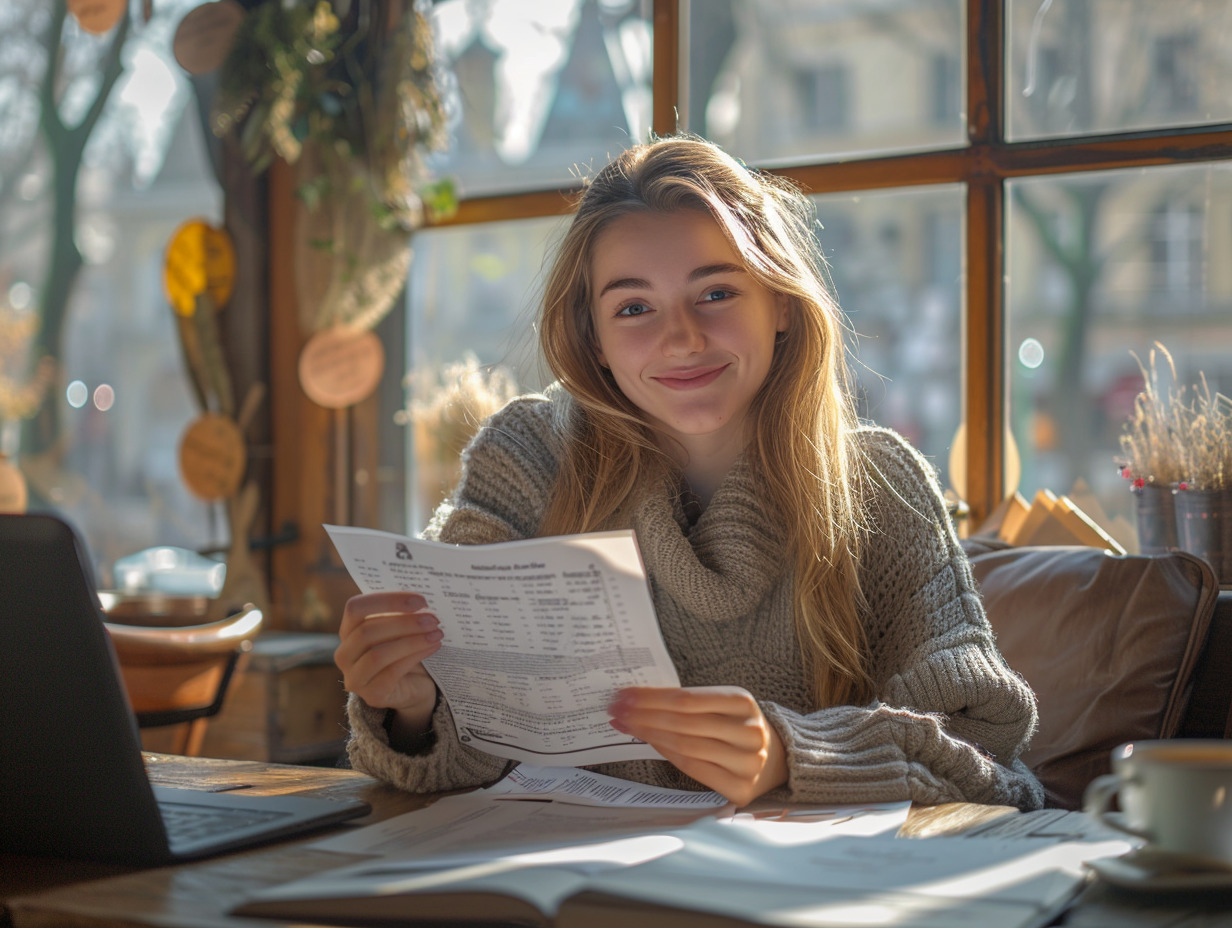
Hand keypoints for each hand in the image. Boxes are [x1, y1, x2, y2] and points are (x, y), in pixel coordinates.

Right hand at [335, 592, 441, 733]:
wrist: (414, 688)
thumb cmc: (404, 651)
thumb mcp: (400, 629)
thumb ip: (401, 614)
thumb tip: (421, 602)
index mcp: (347, 631)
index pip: (355, 608)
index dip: (387, 601)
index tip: (420, 600)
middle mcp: (344, 655)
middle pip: (367, 631)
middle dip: (404, 623)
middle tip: (433, 619)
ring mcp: (355, 678)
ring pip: (377, 654)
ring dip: (411, 640)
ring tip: (437, 633)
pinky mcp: (372, 696)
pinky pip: (392, 673)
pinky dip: (415, 656)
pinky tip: (434, 646)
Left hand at [608, 686, 787, 805]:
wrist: (778, 758)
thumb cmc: (736, 725)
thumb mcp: (722, 704)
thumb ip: (689, 701)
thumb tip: (638, 698)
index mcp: (743, 702)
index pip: (686, 698)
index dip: (651, 698)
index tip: (623, 695)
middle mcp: (748, 732)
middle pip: (683, 723)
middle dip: (643, 716)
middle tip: (616, 710)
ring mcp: (747, 763)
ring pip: (686, 747)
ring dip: (650, 735)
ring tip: (626, 725)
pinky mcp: (740, 789)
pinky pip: (694, 769)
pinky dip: (667, 755)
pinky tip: (650, 744)